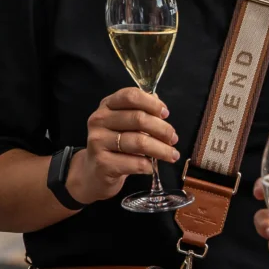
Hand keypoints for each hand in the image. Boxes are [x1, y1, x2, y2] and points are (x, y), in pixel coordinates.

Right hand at [67, 87, 179, 204]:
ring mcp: (98, 142)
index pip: (130, 96)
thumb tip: (160, 105)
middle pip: (138, 118)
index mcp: (107, 105)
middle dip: (162, 129)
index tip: (166, 114)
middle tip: (174, 139)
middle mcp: (99, 120)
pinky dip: (147, 165)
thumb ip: (140, 111)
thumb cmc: (114, 145)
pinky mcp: (102, 163)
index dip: (152, 103)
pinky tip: (151, 167)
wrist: (93, 172)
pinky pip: (133, 163)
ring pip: (138, 142)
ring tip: (172, 155)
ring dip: (161, 150)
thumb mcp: (124, 124)